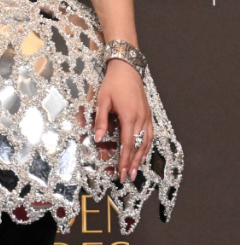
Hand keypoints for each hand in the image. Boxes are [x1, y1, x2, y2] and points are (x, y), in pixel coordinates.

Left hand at [94, 58, 152, 182]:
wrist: (127, 70)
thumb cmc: (112, 84)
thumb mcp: (102, 101)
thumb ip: (100, 121)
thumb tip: (97, 139)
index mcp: (129, 117)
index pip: (127, 145)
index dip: (125, 161)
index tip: (122, 173)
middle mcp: (141, 119)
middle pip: (138, 147)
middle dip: (134, 164)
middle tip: (129, 177)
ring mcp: (147, 117)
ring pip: (146, 142)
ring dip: (141, 157)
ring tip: (136, 170)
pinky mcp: (148, 115)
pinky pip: (149, 135)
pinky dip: (146, 146)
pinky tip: (142, 153)